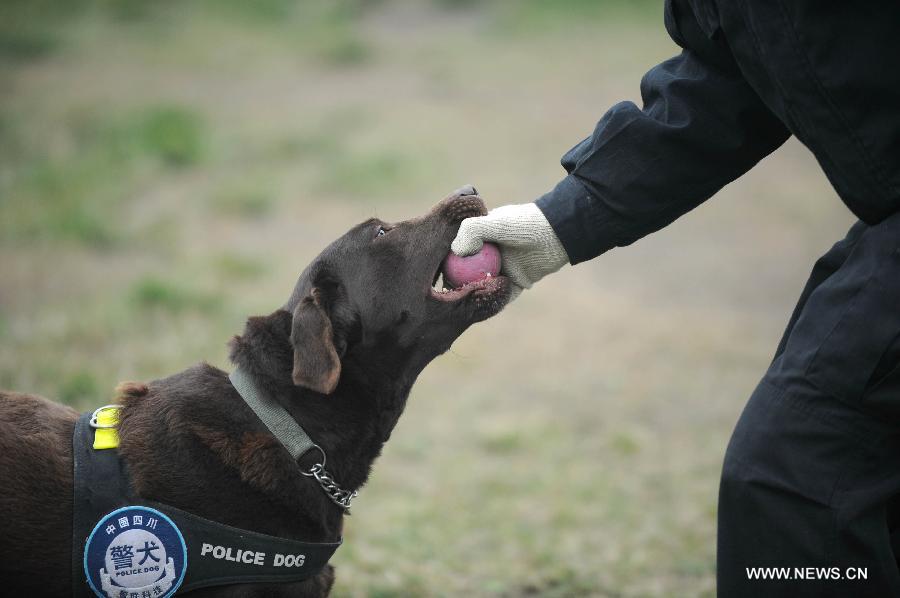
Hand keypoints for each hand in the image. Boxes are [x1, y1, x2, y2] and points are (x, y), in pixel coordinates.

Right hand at [451, 203, 568, 299]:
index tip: (440, 275)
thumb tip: (455, 252)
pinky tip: (483, 307)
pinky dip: (493, 302)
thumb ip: (471, 231)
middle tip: (450, 294)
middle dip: (457, 284)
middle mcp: (486, 253)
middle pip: (465, 272)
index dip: (447, 263)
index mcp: (478, 236)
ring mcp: (500, 269)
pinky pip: (499, 297)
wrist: (558, 235)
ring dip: (474, 295)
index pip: (456, 252)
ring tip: (465, 303)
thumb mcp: (495, 223)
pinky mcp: (513, 283)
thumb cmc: (524, 226)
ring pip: (482, 286)